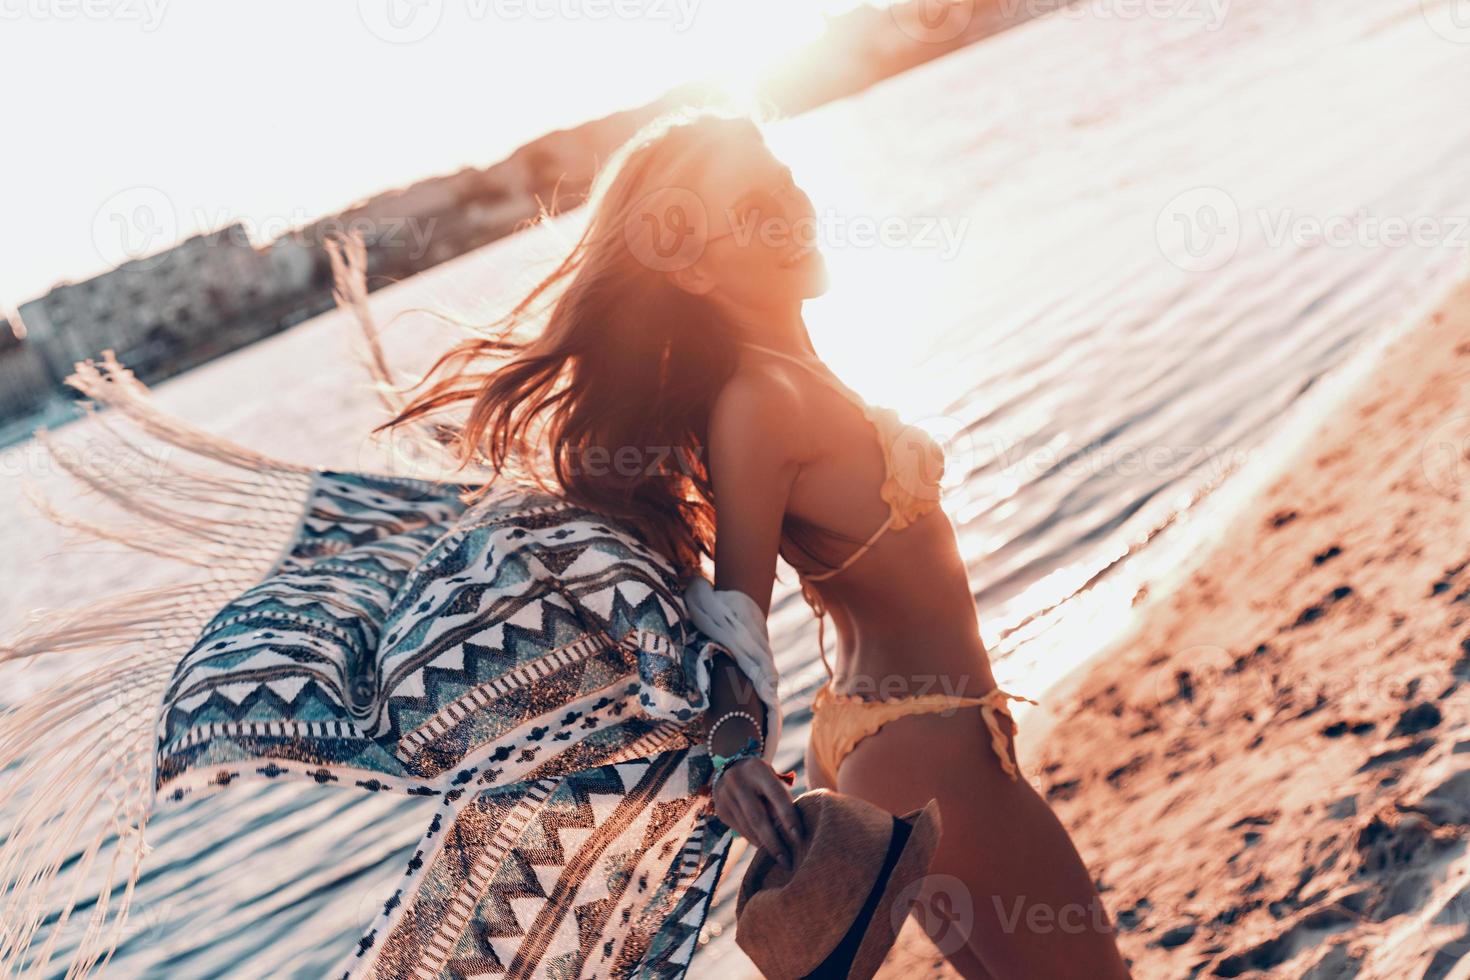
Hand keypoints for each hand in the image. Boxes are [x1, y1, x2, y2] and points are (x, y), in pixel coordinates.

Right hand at [712, 756, 803, 870]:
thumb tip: (795, 832)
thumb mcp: (772, 779)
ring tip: (780, 858)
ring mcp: (725, 796)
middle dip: (774, 842)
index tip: (800, 838)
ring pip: (748, 828)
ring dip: (765, 845)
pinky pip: (740, 831)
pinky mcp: (720, 810)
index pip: (777, 796)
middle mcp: (737, 781)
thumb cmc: (763, 779)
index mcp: (757, 769)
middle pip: (758, 817)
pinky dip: (754, 840)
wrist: (730, 769)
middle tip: (787, 861)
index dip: (789, 818)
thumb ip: (782, 798)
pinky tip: (764, 847)